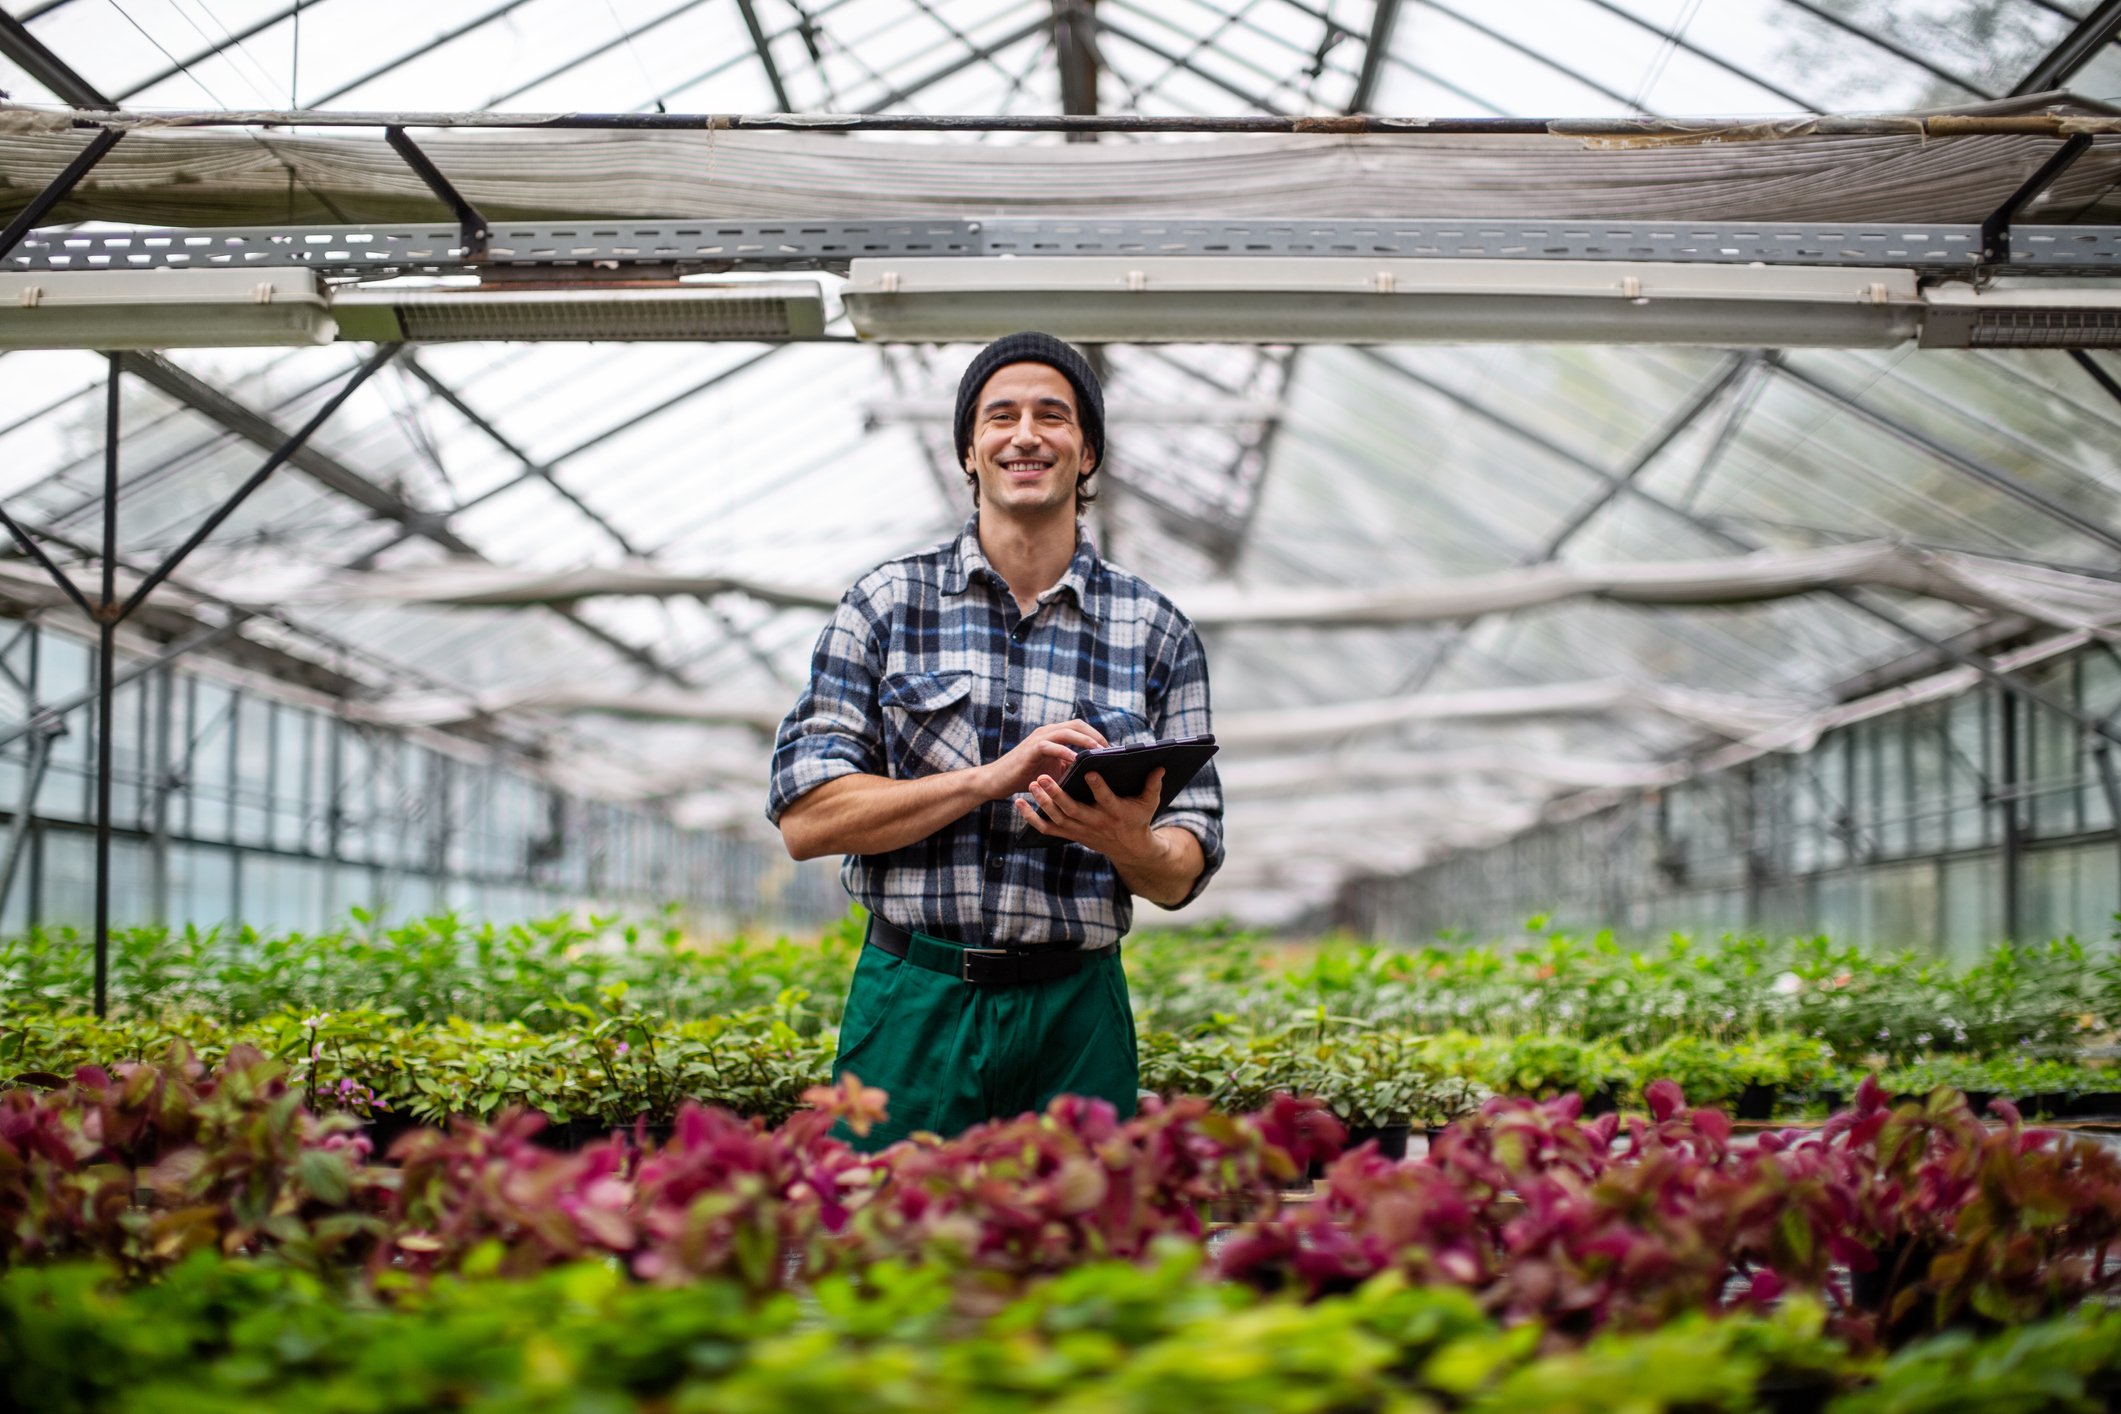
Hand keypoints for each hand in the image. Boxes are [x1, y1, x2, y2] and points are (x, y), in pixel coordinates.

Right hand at [979, 718, 1106, 799]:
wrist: (997, 780)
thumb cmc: (1026, 776)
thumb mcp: (1053, 771)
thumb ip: (1069, 766)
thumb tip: (1092, 771)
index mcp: (1053, 734)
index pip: (1079, 726)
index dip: (1096, 734)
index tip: (1109, 748)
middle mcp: (1047, 732)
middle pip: (1077, 724)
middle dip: (1095, 735)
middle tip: (1108, 749)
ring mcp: (1038, 738)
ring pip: (1066, 731)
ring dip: (1084, 740)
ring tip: (1098, 751)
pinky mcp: (1031, 749)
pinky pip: (1051, 746)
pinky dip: (1065, 751)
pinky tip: (1075, 760)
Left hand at [1015, 765, 1165, 865]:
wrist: (1130, 849)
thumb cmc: (1139, 819)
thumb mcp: (1149, 803)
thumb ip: (1153, 785)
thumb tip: (1160, 766)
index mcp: (1116, 812)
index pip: (1106, 799)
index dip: (1099, 787)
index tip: (1090, 771)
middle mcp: (1096, 822)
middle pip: (1073, 809)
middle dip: (1057, 794)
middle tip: (1043, 777)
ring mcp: (1081, 830)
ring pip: (1058, 818)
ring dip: (1043, 803)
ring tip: (1032, 785)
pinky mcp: (1070, 833)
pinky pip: (1047, 828)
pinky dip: (1031, 818)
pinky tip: (1019, 803)